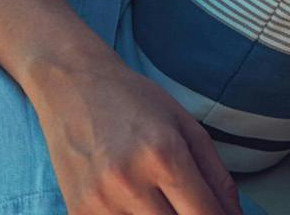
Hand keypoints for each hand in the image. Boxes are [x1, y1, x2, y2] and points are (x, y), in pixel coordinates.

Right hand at [27, 49, 241, 214]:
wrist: (73, 87)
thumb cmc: (135, 102)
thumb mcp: (187, 127)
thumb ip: (216, 176)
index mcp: (164, 155)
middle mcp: (130, 182)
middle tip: (195, 209)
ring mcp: (99, 203)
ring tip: (165, 203)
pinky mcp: (78, 212)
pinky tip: (141, 206)